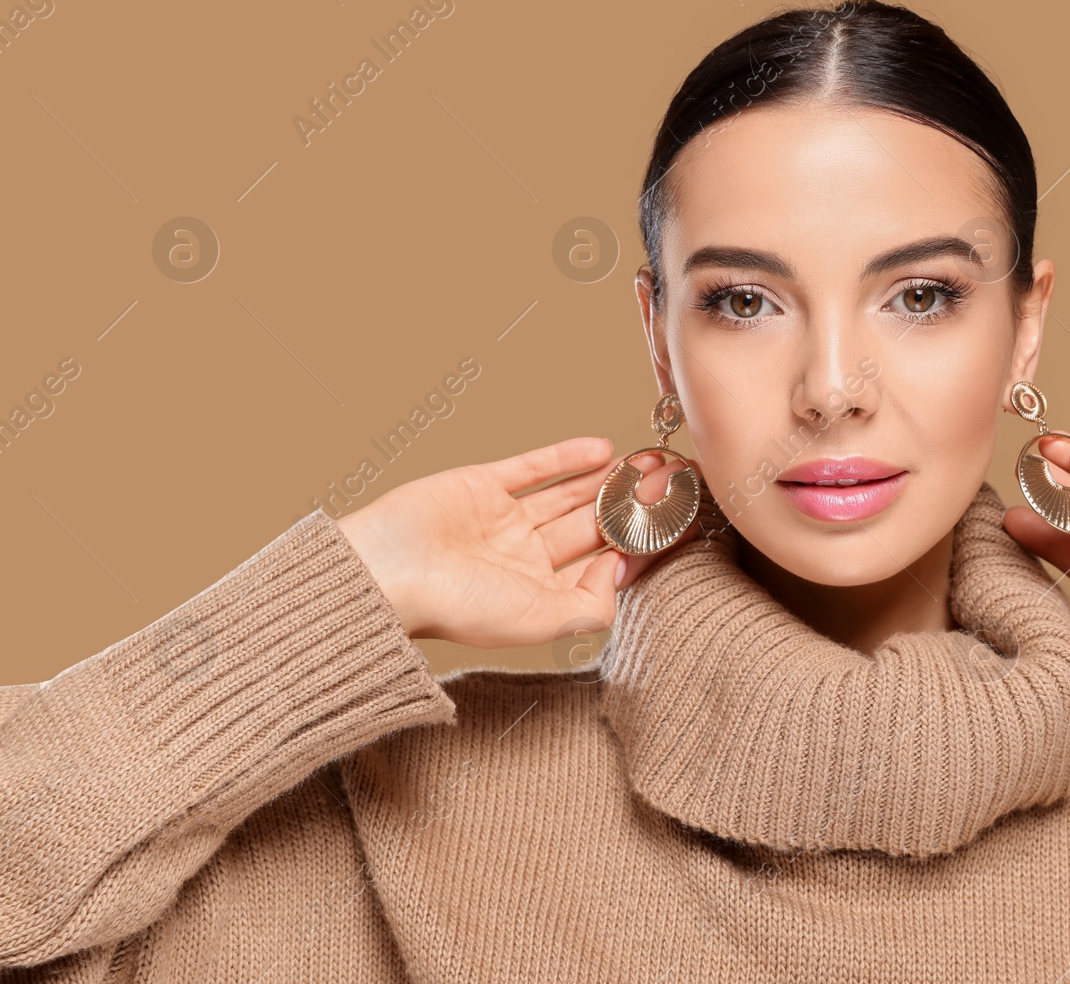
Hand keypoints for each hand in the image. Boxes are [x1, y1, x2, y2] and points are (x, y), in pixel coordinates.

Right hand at [335, 436, 702, 647]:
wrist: (385, 572)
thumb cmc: (454, 608)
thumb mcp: (538, 622)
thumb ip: (590, 605)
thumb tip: (622, 573)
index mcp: (540, 595)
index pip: (606, 565)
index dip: (644, 543)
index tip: (683, 522)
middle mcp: (525, 559)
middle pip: (594, 526)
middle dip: (635, 504)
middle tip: (676, 479)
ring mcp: (503, 521)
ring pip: (569, 495)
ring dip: (609, 479)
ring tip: (651, 460)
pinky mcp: (481, 486)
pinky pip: (532, 469)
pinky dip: (566, 457)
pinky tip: (603, 448)